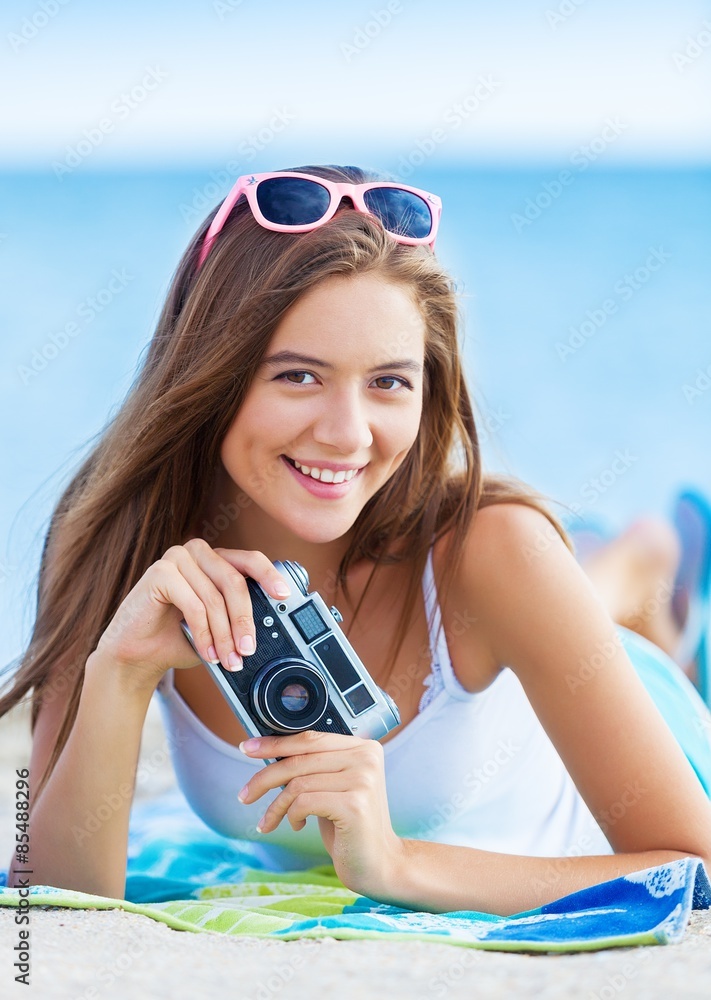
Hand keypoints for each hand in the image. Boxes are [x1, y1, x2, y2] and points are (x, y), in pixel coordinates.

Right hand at [93, 538, 291, 689]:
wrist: (138, 656)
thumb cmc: (179, 639)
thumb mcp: (218, 627)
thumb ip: (239, 619)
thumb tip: (271, 626)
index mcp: (215, 560)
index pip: (250, 560)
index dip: (270, 576)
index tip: (285, 596)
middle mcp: (198, 552)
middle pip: (234, 582)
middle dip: (244, 620)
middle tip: (248, 650)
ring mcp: (177, 557)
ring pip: (215, 597)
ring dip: (223, 634)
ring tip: (227, 660)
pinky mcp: (159, 572)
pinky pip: (194, 604)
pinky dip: (203, 633)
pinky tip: (206, 652)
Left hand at [237, 730, 403, 899]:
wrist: (378, 865)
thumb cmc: (349, 827)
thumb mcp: (330, 788)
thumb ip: (313, 766)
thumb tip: (269, 751)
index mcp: (363, 747)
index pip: (310, 738)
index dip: (276, 743)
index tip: (248, 748)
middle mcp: (366, 757)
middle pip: (300, 760)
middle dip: (265, 778)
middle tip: (244, 795)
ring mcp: (363, 780)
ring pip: (298, 783)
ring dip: (276, 806)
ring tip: (270, 821)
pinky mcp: (355, 804)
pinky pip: (304, 802)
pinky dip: (291, 816)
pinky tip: (297, 826)